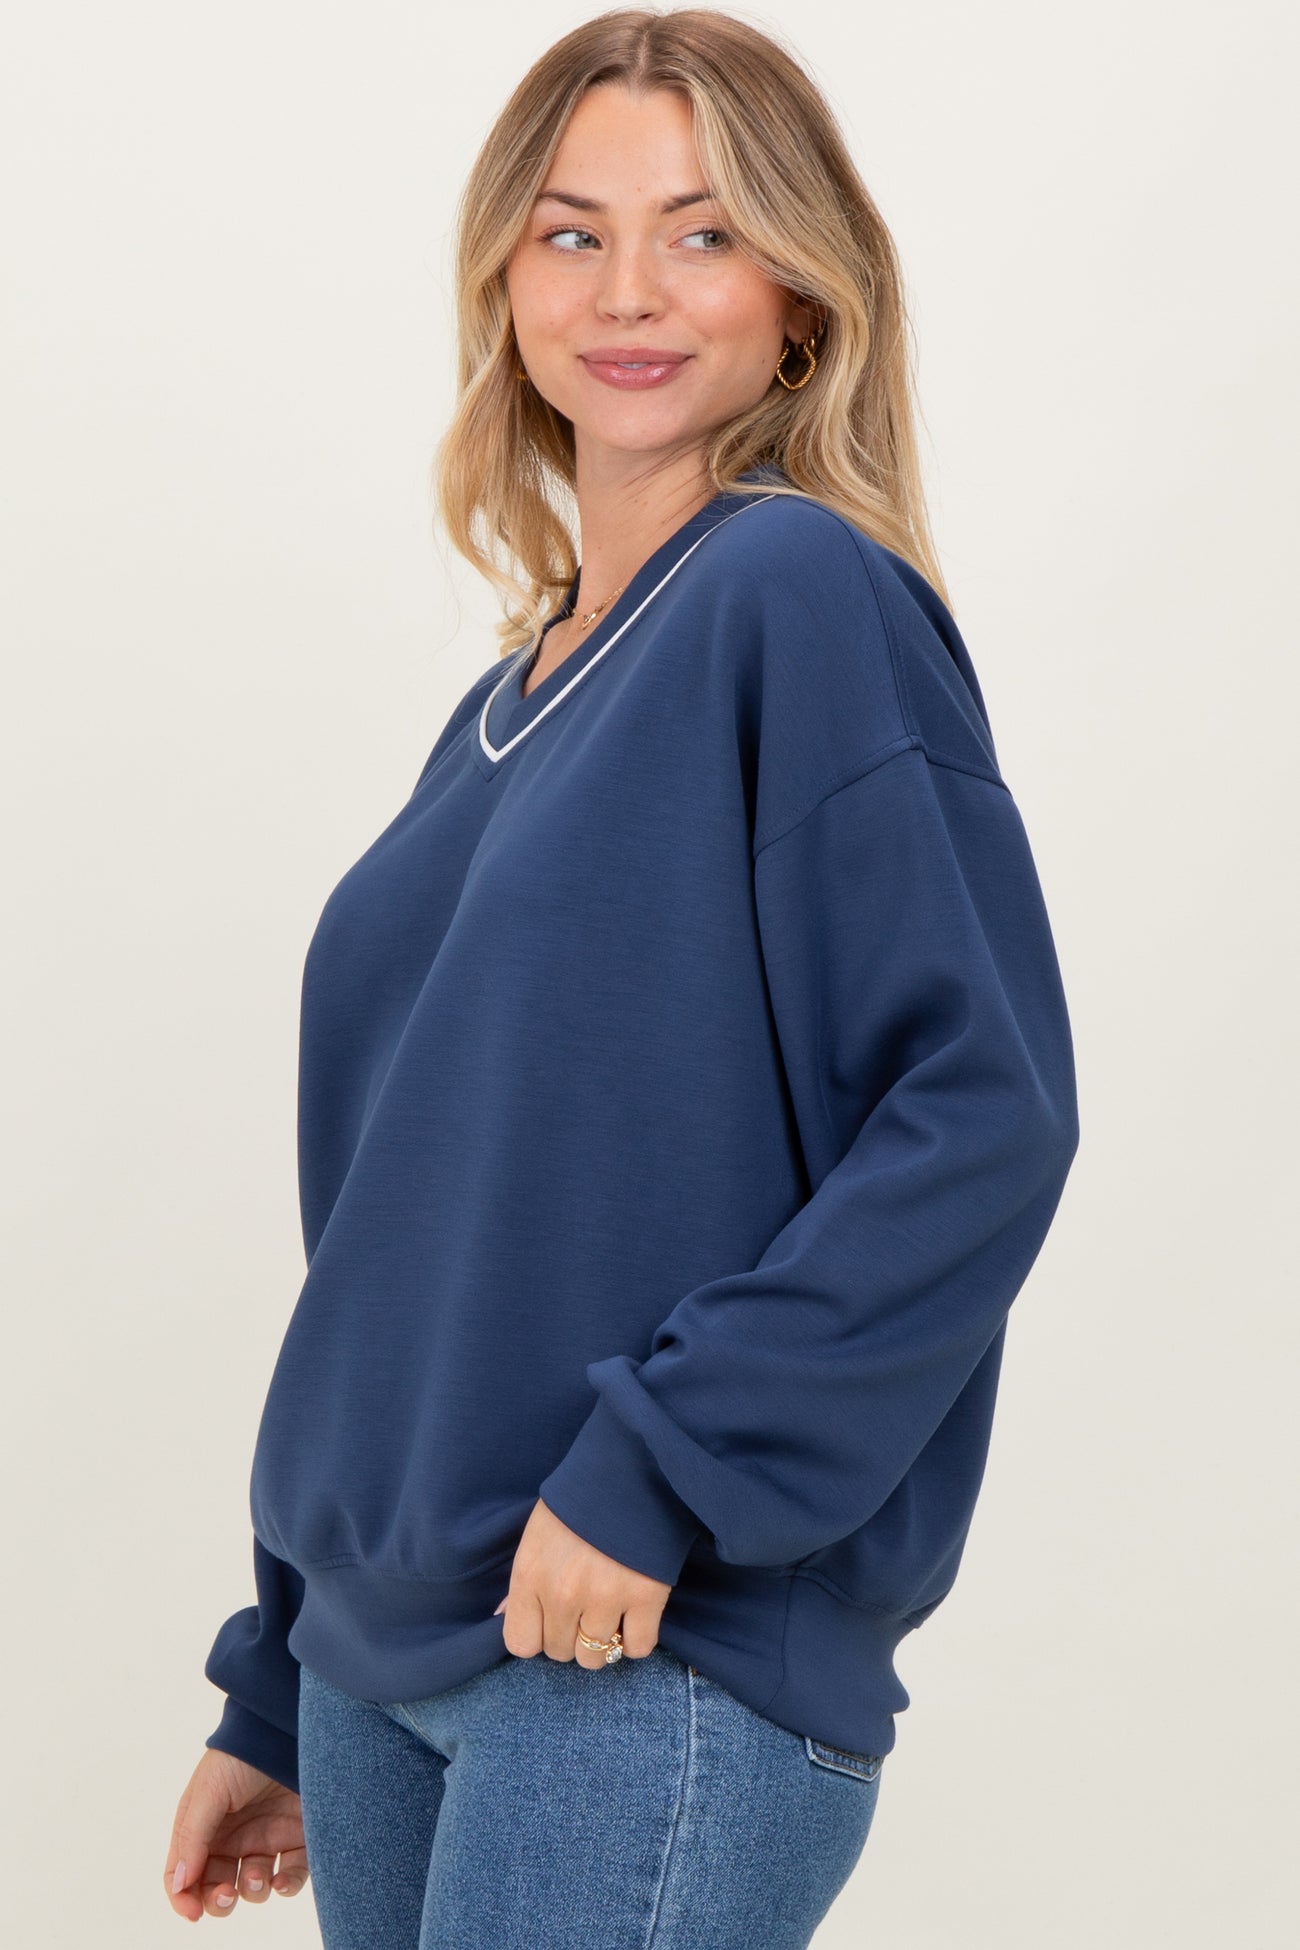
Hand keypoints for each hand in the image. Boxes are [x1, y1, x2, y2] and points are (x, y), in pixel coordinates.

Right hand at [164, 1746, 307, 1920]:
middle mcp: (233, 1836)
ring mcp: (266, 1838)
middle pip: (217, 1886)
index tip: (192, 1912)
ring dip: (251, 1891)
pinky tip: (281, 1881)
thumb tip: (178, 1884)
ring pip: (253, 1887)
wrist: (288, 1729)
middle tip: (226, 1895)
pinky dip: (285, 1887)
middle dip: (218, 1900)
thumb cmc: (241, 1756)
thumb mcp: (209, 1791)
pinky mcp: (298, 1839)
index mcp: (204, 1826)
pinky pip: (290, 1876)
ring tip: (256, 1876)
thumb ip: (191, 1837)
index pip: (185, 1873)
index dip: (183, 1898)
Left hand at [494, 1497, 671, 1668]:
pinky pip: (637, 1648)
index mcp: (531, 1574)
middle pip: (560, 1652)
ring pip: (596, 1658)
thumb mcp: (537, 1534)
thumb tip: (503, 1616)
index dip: (536, 1635)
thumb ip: (522, 1581)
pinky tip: (634, 1617)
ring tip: (608, 1612)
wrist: (632, 1467)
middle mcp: (563, 1594)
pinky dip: (636, 1639)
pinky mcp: (646, 1598)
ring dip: (602, 1641)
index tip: (550, 1619)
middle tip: (584, 1607)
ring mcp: (605, 1598)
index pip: (520, 1644)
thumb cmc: (579, 1500)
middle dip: (571, 1635)